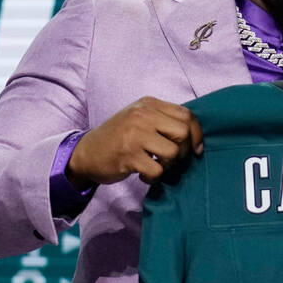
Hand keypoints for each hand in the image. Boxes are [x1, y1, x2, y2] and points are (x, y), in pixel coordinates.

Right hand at [67, 97, 202, 186]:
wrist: (86, 152)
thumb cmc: (119, 137)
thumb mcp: (140, 119)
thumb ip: (164, 121)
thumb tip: (196, 137)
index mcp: (148, 104)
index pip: (187, 115)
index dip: (197, 134)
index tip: (195, 149)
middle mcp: (142, 115)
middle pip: (183, 133)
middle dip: (183, 151)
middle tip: (171, 159)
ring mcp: (134, 135)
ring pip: (173, 152)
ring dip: (168, 165)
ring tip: (155, 164)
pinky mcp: (128, 155)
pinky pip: (158, 170)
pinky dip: (154, 177)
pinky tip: (143, 174)